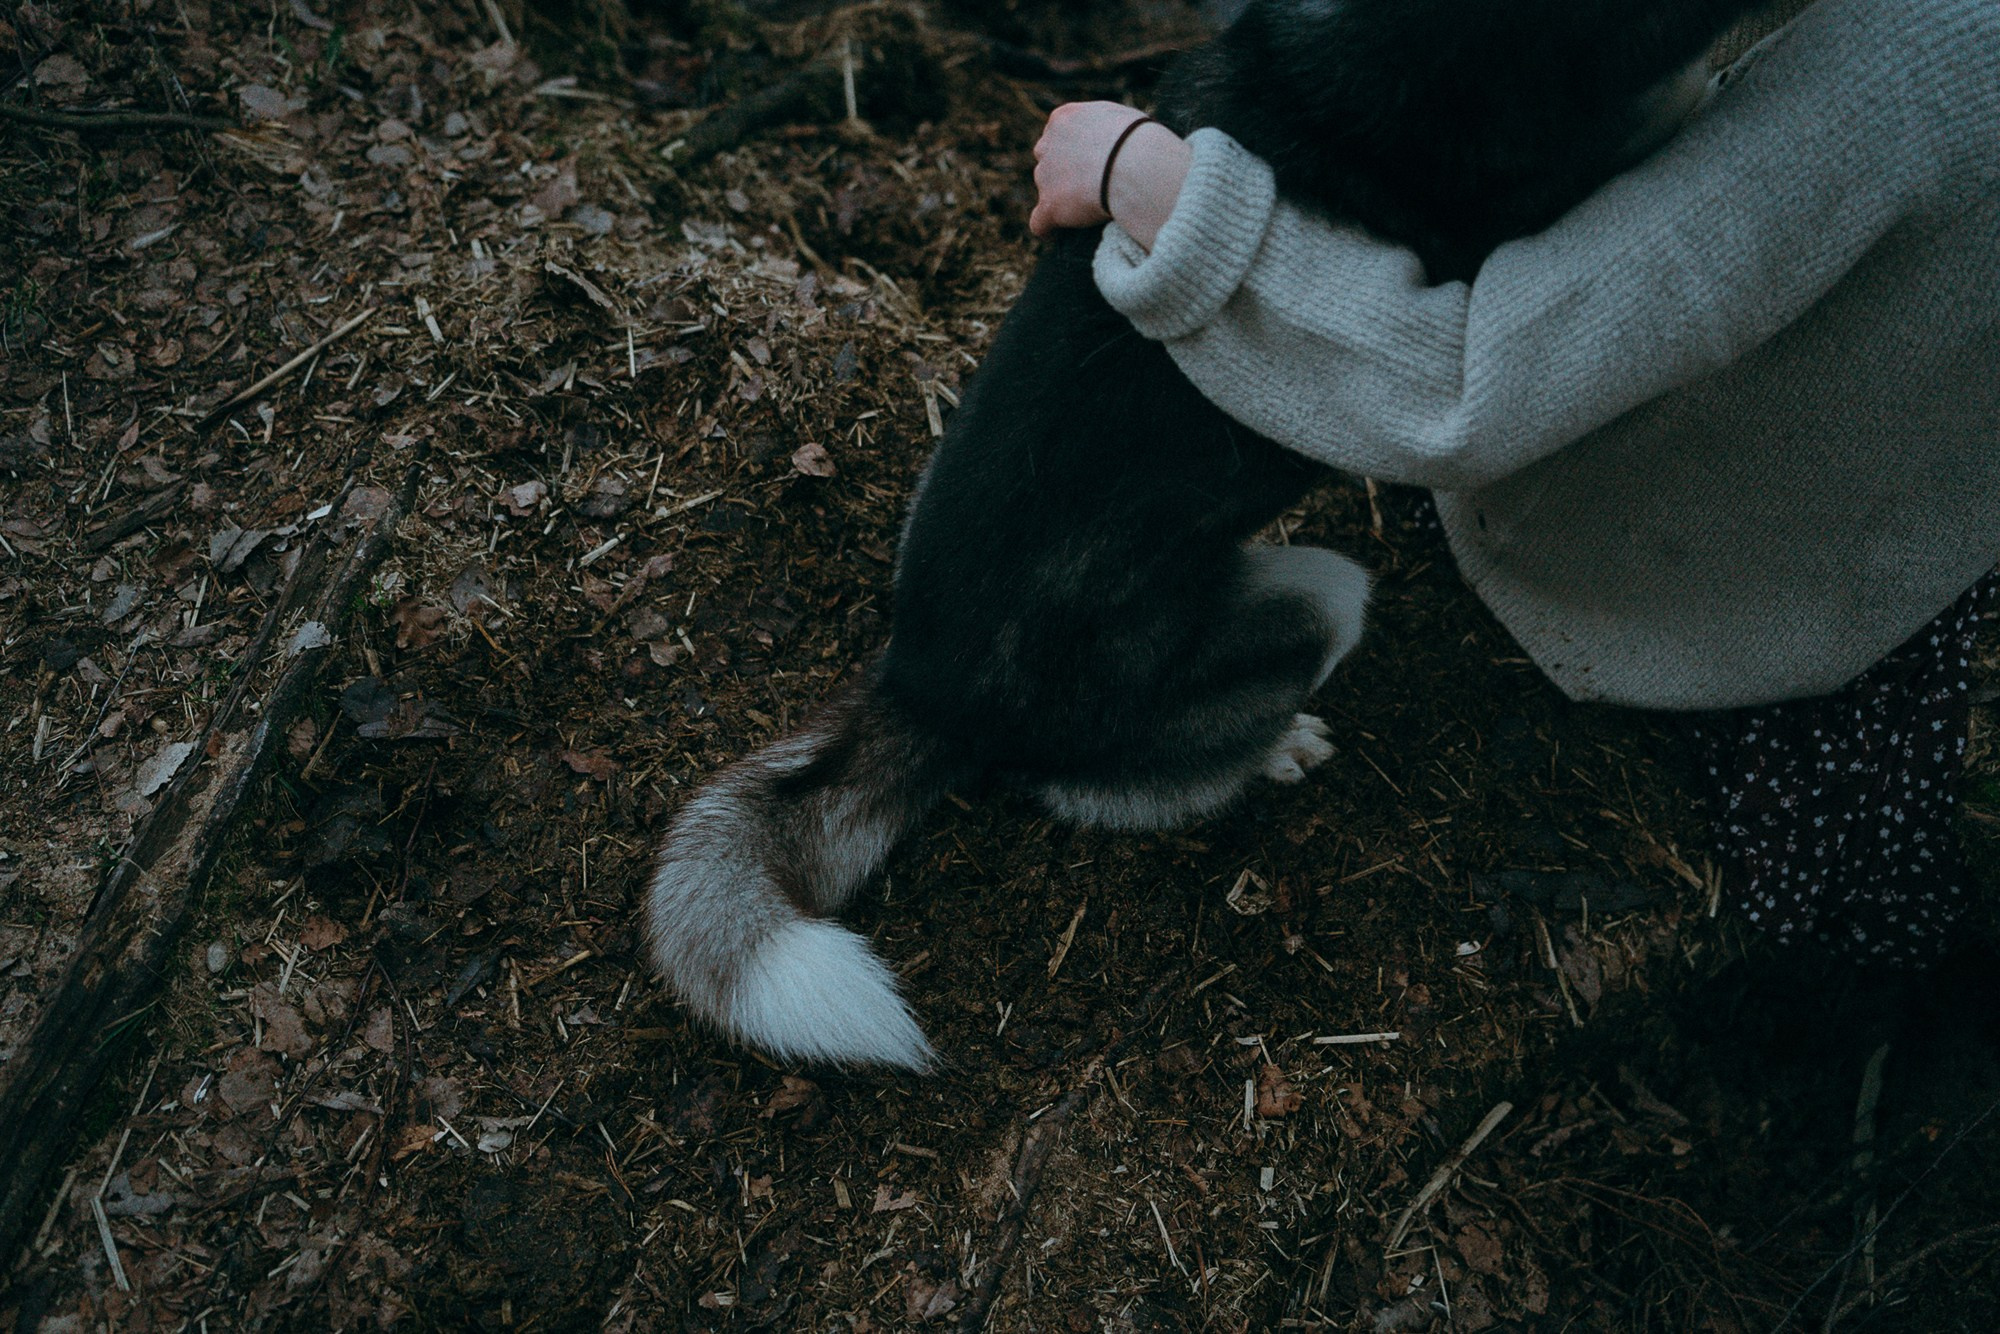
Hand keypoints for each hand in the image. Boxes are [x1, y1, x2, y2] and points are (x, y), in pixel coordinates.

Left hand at [1030, 102, 1189, 248]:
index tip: (1086, 162)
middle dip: (1062, 172)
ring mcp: (1045, 176)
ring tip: (1086, 210)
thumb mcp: (1119, 118)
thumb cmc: (1139, 140)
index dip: (1071, 151)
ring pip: (1045, 190)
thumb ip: (1104, 127)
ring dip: (1061, 199)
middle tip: (1088, 186)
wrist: (1135, 164)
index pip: (1057, 135)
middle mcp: (1047, 145)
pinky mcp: (1050, 205)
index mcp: (1063, 119)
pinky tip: (1055, 233)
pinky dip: (1047, 228)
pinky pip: (1039, 222)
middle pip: (1047, 161)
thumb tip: (1113, 138)